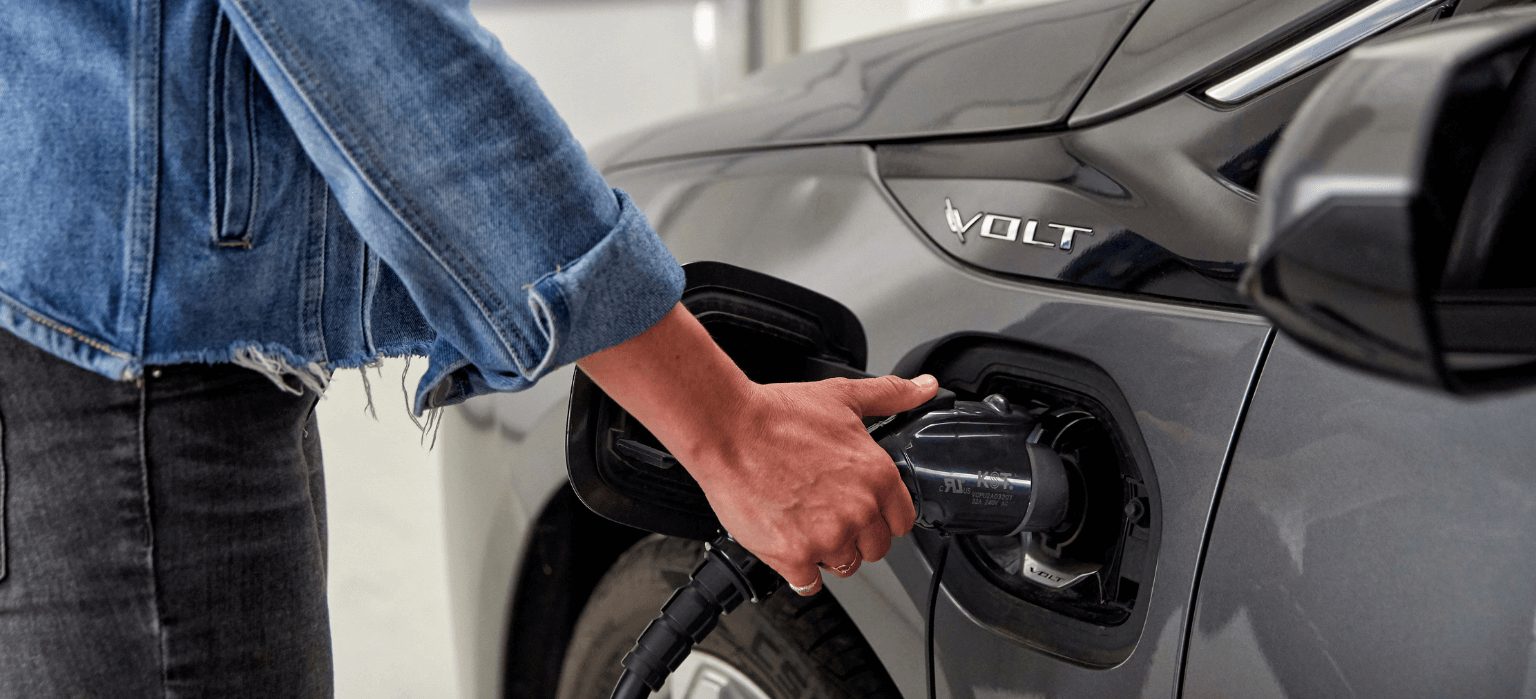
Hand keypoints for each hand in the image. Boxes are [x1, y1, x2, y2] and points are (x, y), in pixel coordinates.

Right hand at [576, 304, 937, 595]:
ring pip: (843, 565)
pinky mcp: (794, 556)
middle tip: (826, 515)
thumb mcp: (843, 397)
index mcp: (877, 476)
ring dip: (826, 552)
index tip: (863, 511)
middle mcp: (858, 510)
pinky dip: (799, 570)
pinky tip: (787, 544)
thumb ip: (891, 395)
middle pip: (875, 549)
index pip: (902, 521)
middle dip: (855, 536)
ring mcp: (827, 537)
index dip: (882, 517)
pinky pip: (809, 584)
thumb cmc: (777, 415)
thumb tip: (925, 387)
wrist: (728, 430)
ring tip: (802, 523)